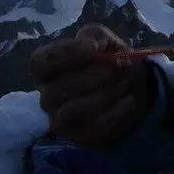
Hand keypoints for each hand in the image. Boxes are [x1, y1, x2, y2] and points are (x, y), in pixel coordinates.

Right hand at [30, 24, 154, 148]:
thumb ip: (94, 36)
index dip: (63, 55)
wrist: (135, 90)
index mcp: (49, 70)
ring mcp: (62, 122)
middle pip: (56, 90)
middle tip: (120, 66)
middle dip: (94, 75)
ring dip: (104, 94)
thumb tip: (92, 45)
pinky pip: (94, 128)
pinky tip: (130, 100)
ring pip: (72, 111)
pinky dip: (117, 112)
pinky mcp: (82, 138)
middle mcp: (49, 97)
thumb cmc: (111, 61)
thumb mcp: (105, 41)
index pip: (38, 64)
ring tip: (125, 82)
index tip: (92, 48)